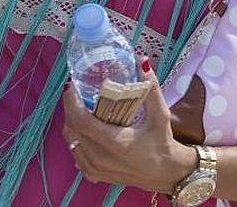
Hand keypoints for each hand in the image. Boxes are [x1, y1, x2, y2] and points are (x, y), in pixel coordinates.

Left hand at [62, 57, 196, 194]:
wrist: (166, 175)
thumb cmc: (162, 144)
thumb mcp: (160, 115)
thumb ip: (151, 88)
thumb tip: (142, 61)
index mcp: (115, 142)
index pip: (82, 121)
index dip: (72, 102)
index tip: (72, 85)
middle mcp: (101, 158)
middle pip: (72, 129)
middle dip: (70, 108)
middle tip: (77, 91)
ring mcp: (95, 169)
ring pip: (71, 141)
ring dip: (72, 122)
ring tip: (80, 105)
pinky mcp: (94, 175)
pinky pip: (75, 152)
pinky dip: (76, 137)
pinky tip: (85, 126)